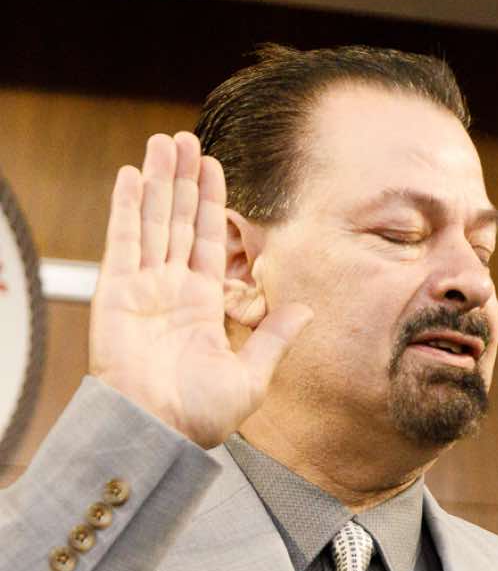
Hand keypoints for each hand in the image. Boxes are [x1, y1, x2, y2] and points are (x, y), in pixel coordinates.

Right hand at [88, 131, 309, 446]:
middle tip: (187, 139)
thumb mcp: (253, 375)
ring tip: (164, 141)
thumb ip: (275, 338)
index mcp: (203, 306)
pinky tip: (134, 175)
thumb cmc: (200, 416)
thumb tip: (306, 310)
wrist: (161, 431)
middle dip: (183, 180)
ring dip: (158, 180)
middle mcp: (171, 290)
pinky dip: (128, 207)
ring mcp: (143, 287)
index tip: (215, 170)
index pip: (206, 242)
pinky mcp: (118, 291)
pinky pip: (123, 240)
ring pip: (151, 220)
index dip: (210, 205)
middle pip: (176, 220)